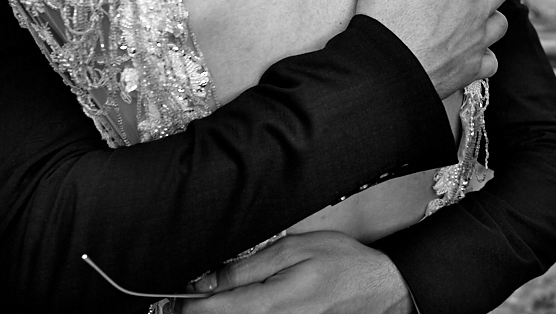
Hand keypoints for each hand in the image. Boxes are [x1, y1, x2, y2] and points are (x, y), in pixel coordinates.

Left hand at [178, 232, 410, 313]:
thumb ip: (246, 267)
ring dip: (222, 311)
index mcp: (268, 304)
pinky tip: (245, 303)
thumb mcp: (294, 249)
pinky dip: (242, 313)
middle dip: (200, 307)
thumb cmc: (344, 265)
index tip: (177, 291)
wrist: (379, 291)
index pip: (207, 311)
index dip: (184, 301)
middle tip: (196, 291)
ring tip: (220, 296)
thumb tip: (206, 281)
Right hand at [356, 0, 506, 98]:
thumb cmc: (382, 21)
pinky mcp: (471, 70)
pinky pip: (491, 59)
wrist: (381, 76)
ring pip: (501, 23)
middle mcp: (475, 13)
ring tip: (476, 9)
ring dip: (492, 12)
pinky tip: (472, 49)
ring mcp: (476, 44)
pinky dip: (485, 52)